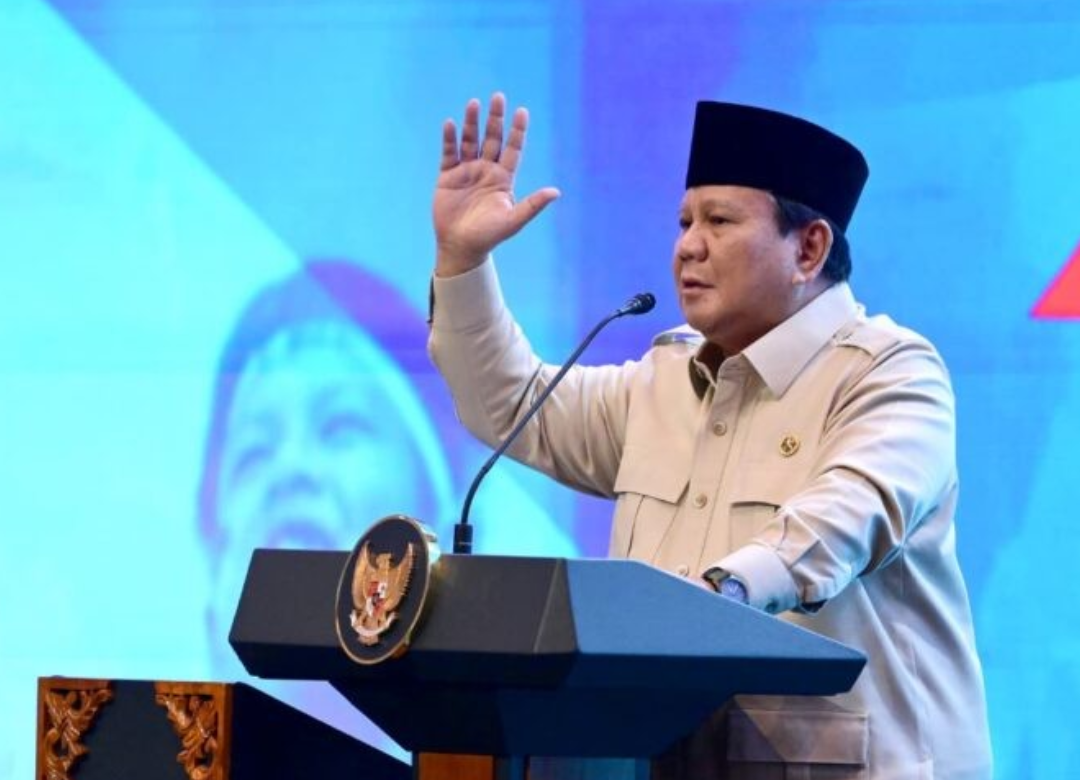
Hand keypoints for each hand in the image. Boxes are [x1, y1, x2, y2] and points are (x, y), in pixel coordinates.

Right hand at [433, 92, 560, 276]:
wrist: (460, 247)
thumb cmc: (489, 236)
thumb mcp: (513, 220)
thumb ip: (533, 205)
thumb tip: (556, 192)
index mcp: (503, 179)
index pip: (512, 149)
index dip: (517, 130)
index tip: (522, 111)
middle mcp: (486, 170)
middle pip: (492, 138)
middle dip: (495, 118)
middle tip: (498, 96)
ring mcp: (466, 172)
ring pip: (470, 141)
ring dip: (471, 123)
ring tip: (473, 103)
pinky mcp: (447, 177)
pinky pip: (449, 153)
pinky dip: (449, 139)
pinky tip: (451, 124)